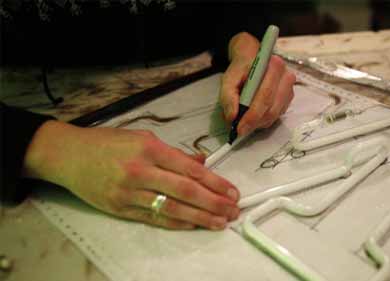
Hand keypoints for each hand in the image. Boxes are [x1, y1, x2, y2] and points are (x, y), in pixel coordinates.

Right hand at [23, 121, 239, 229]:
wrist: (68, 155)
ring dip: (200, 217)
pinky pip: (154, 218)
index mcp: (150, 149)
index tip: (232, 191)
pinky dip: (176, 223)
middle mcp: (141, 171)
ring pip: (172, 209)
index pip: (190, 170)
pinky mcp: (120, 208)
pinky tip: (194, 225)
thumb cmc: (107, 142)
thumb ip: (173, 153)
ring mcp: (129, 193)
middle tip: (234, 210)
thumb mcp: (142, 137)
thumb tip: (200, 163)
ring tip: (220, 222)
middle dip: (214, 203)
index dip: (215, 182)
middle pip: (186, 192)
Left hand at [220, 32, 295, 136]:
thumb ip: (227, 96)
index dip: (252, 115)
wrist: (251, 61)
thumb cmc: (241, 70)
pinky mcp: (289, 98)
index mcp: (273, 66)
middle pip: (272, 108)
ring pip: (275, 114)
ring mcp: (290, 88)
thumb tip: (232, 117)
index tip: (239, 127)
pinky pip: (277, 115)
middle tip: (240, 131)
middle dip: (254, 123)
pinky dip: (264, 121)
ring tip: (245, 123)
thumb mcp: (228, 79)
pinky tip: (254, 118)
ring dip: (259, 123)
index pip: (264, 96)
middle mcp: (286, 77)